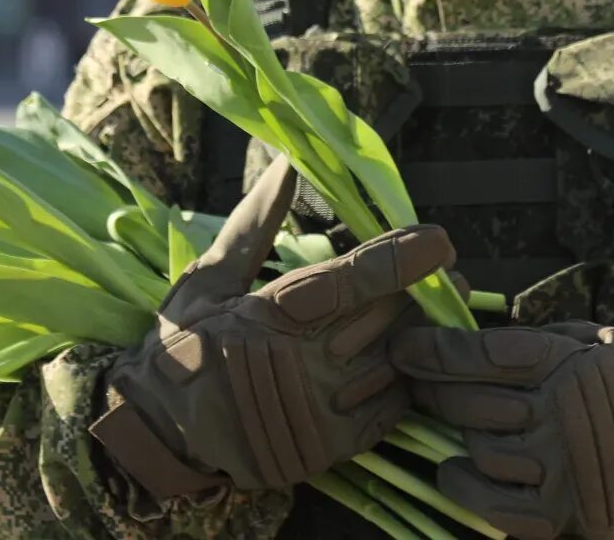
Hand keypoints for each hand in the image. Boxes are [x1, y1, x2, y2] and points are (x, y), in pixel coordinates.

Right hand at [93, 155, 455, 498]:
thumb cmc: (183, 345)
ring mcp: (317, 409)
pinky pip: (391, 412)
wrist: (159, 434)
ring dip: (424, 338)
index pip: (352, 280)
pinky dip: (410, 384)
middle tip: (453, 276)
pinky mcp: (329, 448)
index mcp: (270, 315)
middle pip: (386, 318)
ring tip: (440, 316)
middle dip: (426, 294)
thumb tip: (287, 165)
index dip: (401, 259)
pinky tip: (417, 363)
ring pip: (396, 364)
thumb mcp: (209, 277)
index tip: (440, 241)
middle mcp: (299, 361)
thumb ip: (255, 223)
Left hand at [391, 322, 613, 539]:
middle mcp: (562, 413)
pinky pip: (496, 507)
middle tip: (411, 379)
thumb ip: (541, 339)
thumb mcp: (597, 338)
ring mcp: (564, 466)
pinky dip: (465, 490)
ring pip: (479, 449)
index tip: (403, 345)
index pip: (482, 355)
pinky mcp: (568, 512)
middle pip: (469, 403)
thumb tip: (474, 336)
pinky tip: (451, 471)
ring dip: (454, 434)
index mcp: (568, 362)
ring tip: (443, 419)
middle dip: (429, 389)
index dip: (434, 351)